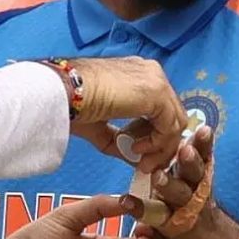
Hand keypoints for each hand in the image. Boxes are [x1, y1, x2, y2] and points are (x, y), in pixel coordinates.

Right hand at [67, 57, 186, 172]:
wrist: (64, 92)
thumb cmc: (71, 103)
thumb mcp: (99, 127)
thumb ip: (121, 141)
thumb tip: (136, 159)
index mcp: (137, 76)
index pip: (159, 108)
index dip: (153, 136)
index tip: (140, 156)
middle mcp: (150, 73)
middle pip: (171, 114)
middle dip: (161, 145)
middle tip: (146, 165)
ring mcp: (156, 80)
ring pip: (174, 122)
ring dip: (160, 148)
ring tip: (140, 162)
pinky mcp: (157, 92)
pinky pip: (170, 125)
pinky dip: (157, 144)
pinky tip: (136, 150)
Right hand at [146, 124, 217, 238]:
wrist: (206, 232)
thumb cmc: (175, 233)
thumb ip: (147, 235)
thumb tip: (137, 227)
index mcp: (168, 218)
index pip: (154, 215)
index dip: (142, 209)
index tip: (129, 203)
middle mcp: (183, 202)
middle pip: (177, 193)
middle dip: (169, 186)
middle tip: (159, 178)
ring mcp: (196, 186)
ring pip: (193, 174)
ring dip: (189, 161)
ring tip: (186, 148)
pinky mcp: (204, 171)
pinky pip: (206, 156)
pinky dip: (205, 144)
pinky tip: (204, 130)